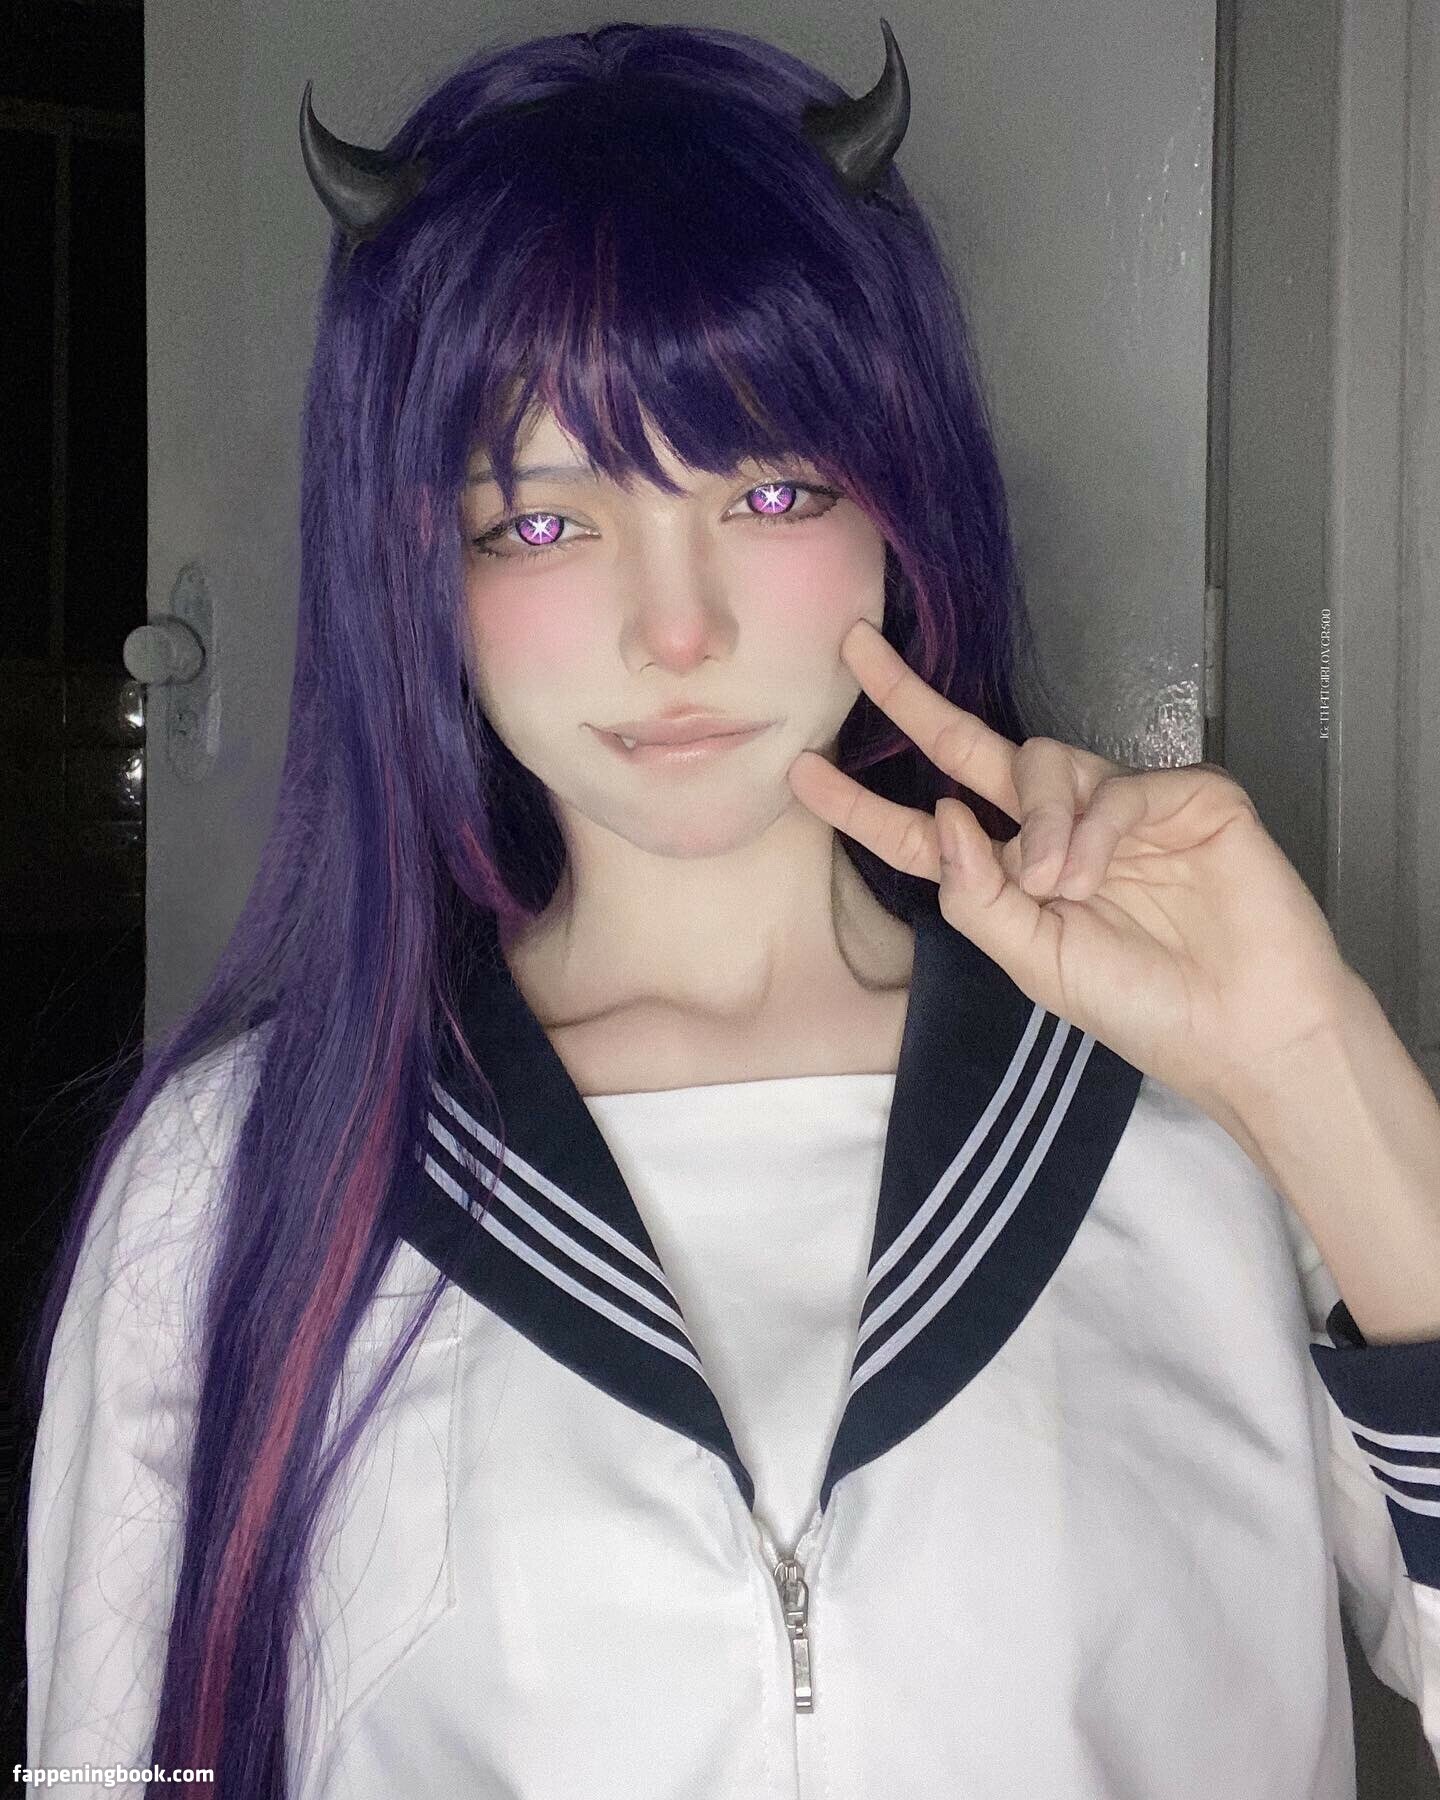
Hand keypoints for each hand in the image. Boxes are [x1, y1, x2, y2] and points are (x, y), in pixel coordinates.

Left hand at [788, 618, 1360, 1122]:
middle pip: (973, 751)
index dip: (865, 805)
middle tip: (857, 649)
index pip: (926, 832)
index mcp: (1013, 878)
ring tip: (1059, 885)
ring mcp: (1120, 808)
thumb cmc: (1142, 1007)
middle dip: (912, 701)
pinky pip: (1115, 787)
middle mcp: (1058, 830)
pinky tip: (1092, 874)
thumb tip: (945, 811)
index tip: (801, 773)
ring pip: (1045, 764)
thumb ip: (978, 895)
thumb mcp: (1033, 964)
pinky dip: (1094, 828)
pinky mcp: (1185, 795)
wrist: (1247, 1030)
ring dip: (1037, 821)